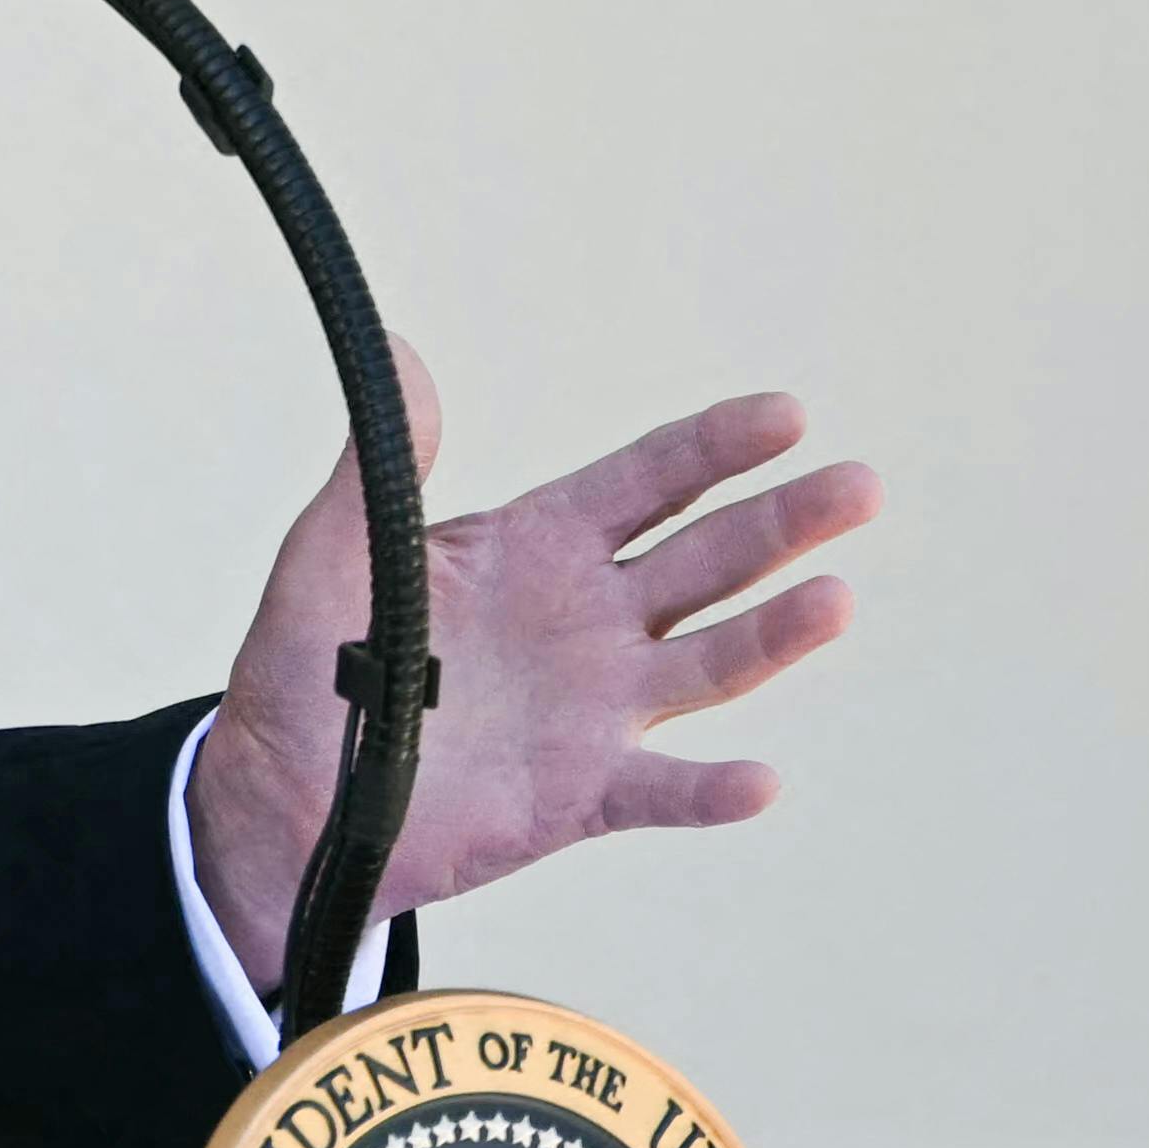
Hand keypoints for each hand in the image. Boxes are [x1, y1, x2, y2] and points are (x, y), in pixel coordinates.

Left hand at [187, 338, 883, 992]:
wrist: (289, 790)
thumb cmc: (311, 660)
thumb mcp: (332, 548)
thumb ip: (376, 465)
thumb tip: (397, 353)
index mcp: (536, 547)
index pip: (646, 483)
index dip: (715, 450)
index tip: (787, 416)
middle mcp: (587, 620)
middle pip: (706, 560)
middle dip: (781, 521)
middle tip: (859, 485)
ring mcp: (594, 708)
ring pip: (707, 664)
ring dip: (772, 636)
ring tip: (835, 601)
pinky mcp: (579, 794)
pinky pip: (658, 791)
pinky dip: (708, 791)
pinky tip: (758, 781)